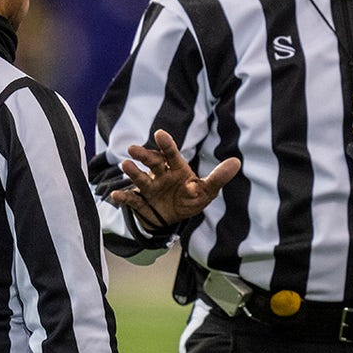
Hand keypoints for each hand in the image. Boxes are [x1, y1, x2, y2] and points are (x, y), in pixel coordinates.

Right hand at [109, 129, 240, 227]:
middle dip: (143, 155)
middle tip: (133, 149)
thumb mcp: (206, 190)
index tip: (159, 134)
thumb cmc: (190, 198)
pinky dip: (123, 198)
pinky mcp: (141, 202)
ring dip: (133, 172)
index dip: (166, 144)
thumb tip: (236, 162)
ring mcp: (149, 188)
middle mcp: (160, 175)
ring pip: (140, 178)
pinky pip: (131, 199)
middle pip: (152, 162)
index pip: (171, 154)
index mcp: (176, 169)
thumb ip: (218, 178)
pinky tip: (115, 196)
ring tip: (126, 165)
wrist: (173, 218)